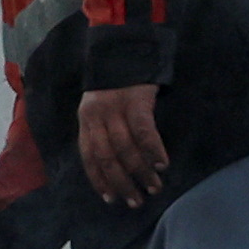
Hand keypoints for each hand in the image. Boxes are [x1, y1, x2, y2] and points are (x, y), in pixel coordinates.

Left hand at [75, 84, 169, 205]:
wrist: (126, 47)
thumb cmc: (116, 83)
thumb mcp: (100, 106)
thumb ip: (103, 131)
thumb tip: (115, 166)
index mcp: (86, 119)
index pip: (89, 157)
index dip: (99, 180)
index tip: (111, 199)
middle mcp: (97, 115)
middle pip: (107, 157)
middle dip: (121, 183)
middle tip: (136, 201)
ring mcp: (116, 108)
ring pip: (126, 148)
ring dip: (140, 172)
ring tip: (153, 187)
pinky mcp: (136, 100)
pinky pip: (144, 132)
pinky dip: (153, 151)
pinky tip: (162, 165)